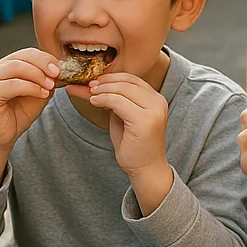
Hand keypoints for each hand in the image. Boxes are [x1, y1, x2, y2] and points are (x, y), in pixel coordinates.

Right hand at [0, 48, 58, 188]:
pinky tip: (41, 94)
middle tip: (57, 73)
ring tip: (50, 86)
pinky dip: (31, 87)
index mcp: (6, 66)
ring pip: (18, 67)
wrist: (0, 138)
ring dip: (39, 75)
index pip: (28, 53)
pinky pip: (14, 84)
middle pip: (24, 56)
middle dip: (44, 63)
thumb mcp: (38, 94)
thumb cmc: (16, 116)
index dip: (46, 58)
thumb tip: (61, 70)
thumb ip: (46, 81)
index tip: (61, 67)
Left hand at [89, 73, 172, 214]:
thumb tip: (94, 86)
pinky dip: (104, 99)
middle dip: (105, 81)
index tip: (94, 80)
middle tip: (88, 85)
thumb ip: (114, 102)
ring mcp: (153, 110)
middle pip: (127, 81)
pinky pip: (119, 102)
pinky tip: (94, 102)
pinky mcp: (144, 120)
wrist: (146, 169)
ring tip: (89, 93)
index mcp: (156, 99)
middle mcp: (158, 102)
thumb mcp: (122, 117)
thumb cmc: (134, 145)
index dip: (112, 77)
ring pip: (122, 89)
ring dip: (103, 90)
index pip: (132, 79)